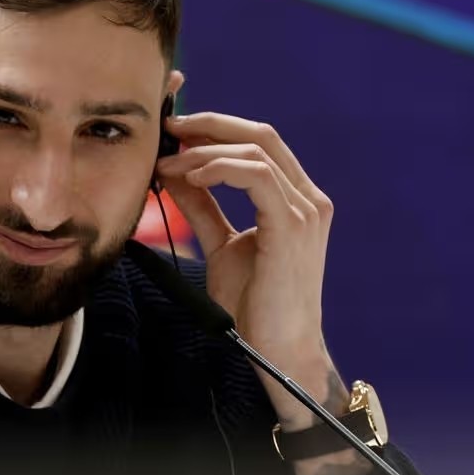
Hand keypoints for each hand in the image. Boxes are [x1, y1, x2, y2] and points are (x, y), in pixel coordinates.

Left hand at [154, 113, 346, 430]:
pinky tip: (191, 178)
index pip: (258, 142)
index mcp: (295, 197)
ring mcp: (306, 209)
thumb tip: (175, 172)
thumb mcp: (221, 244)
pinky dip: (220, 169)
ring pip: (256, 151)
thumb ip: (203, 207)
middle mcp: (307, 197)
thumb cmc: (254, 303)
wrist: (278, 349)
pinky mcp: (293, 226)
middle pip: (260, 134)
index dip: (215, 128)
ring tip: (168, 163)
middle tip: (166, 129)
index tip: (172, 131)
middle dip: (208, 125)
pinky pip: (258, 177)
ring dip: (203, 151)